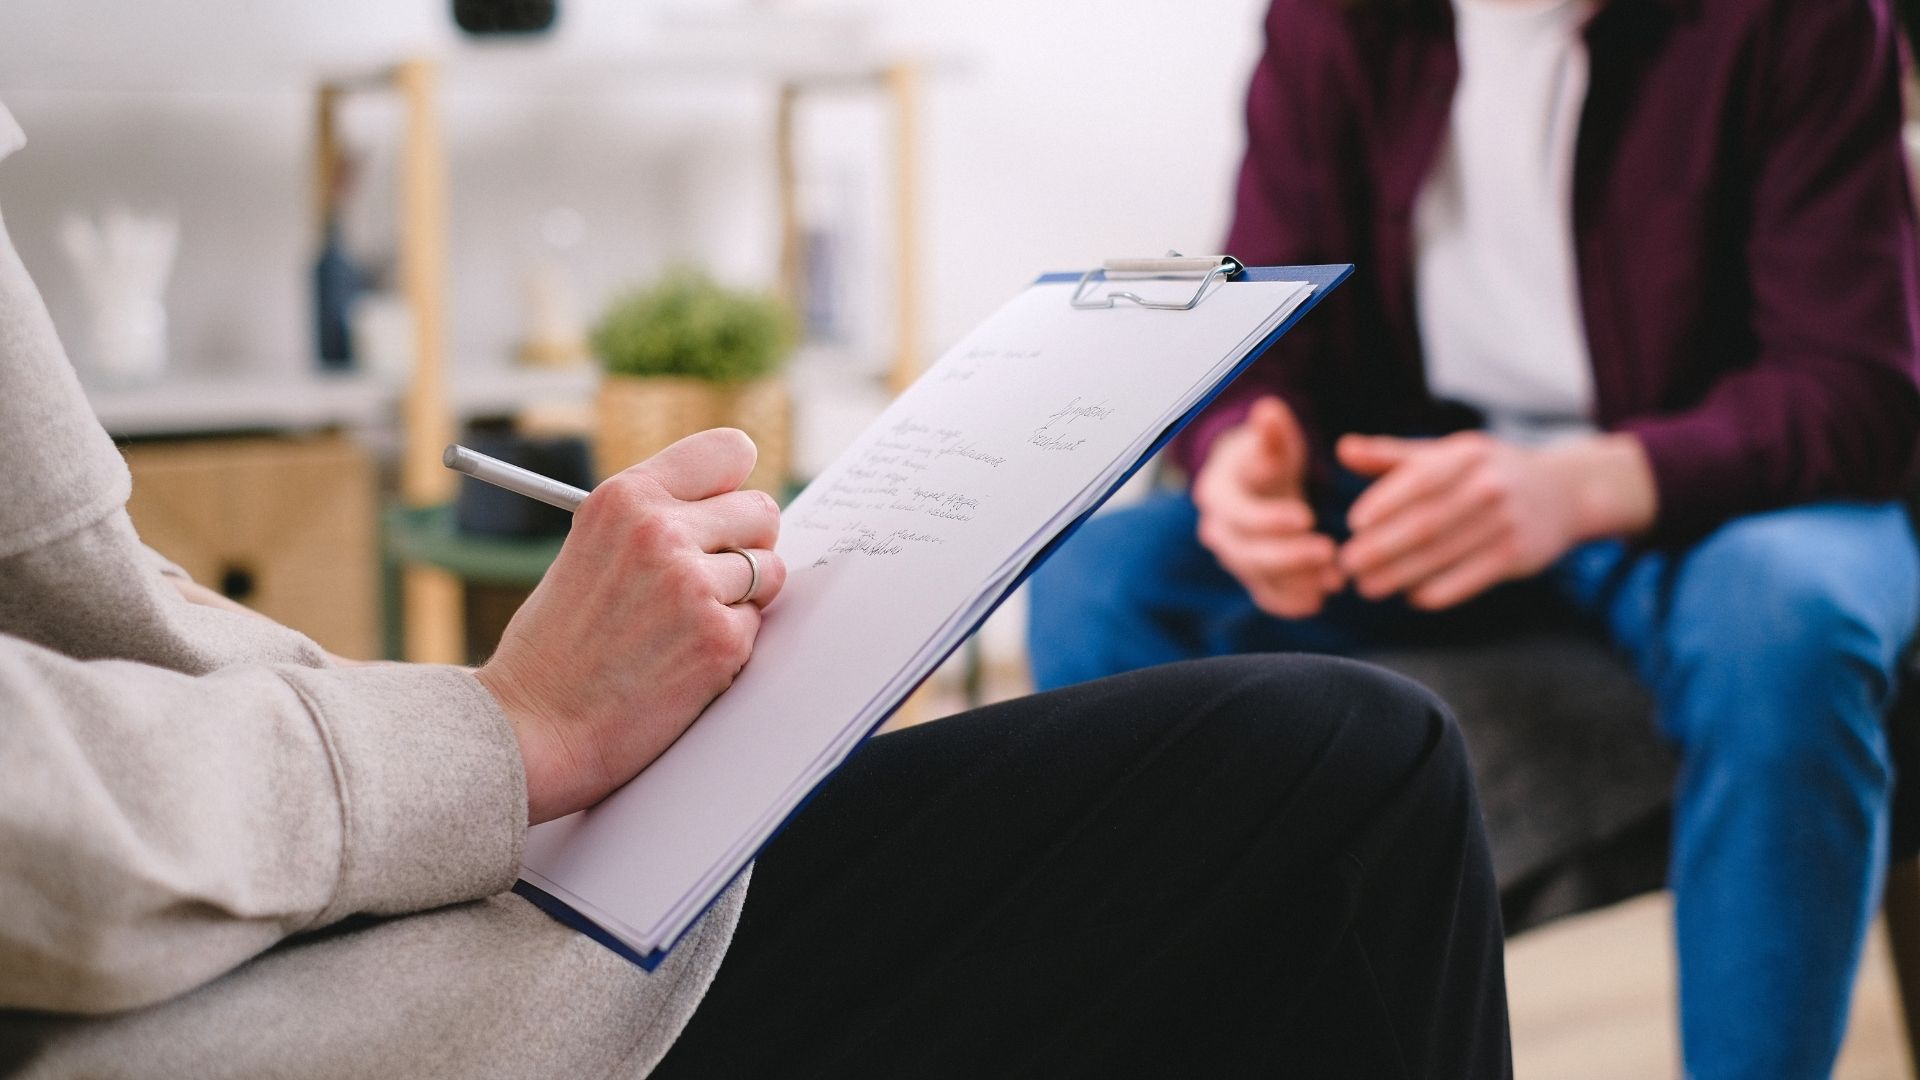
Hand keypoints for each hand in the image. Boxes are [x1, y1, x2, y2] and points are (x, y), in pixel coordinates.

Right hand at [477, 428, 788, 823]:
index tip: (728, 509)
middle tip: (711, 578)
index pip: (728, 452)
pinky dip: (731, 645)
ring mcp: (693, 584)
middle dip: (746, 544)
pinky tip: (682, 661)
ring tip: (685, 626)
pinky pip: (758, 625)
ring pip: (770, 570)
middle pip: (761, 510)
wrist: (530, 726)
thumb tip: (727, 512)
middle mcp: (661, 529)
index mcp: (625, 497)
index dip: (733, 486)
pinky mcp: (719, 638)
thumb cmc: (555, 646)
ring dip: (741, 599)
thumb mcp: (589, 550)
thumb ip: (652, 523)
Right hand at [1192, 396, 1343, 617]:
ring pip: (1259, 578)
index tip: (1306, 517)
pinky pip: (1267, 595)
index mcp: (1216, 494)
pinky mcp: (1252, 576)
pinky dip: (1292, 602)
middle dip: (1288, 557)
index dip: (1269, 519)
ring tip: (1335, 578)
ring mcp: (1234, 556)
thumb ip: (1272, 433)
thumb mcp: (1271, 441)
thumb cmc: (1265, 456)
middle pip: (1247, 553)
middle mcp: (1218, 531)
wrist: (1257, 482)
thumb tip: (1269, 411)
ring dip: (1296, 581)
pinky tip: (1320, 600)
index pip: (1238, 513)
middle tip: (1329, 552)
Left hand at [1336, 430, 1655, 610]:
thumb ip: (1392, 455)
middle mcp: (1489, 486)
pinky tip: (1411, 596)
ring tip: (1368, 587)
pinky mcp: (1518, 555)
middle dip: (1382, 548)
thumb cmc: (1487, 471)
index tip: (1354, 524)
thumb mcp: (1447, 453)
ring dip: (1400, 575)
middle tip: (1347, 566)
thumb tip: (1342, 450)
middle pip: (1427, 522)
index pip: (1419, 479)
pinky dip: (1438, 591)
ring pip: (1443, 554)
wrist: (1562, 493)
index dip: (1385, 503)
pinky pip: (1470, 579)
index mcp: (1466, 455)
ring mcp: (1507, 522)